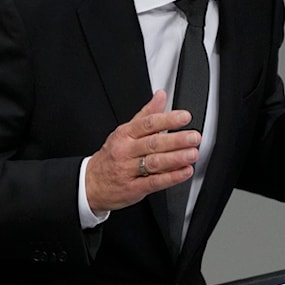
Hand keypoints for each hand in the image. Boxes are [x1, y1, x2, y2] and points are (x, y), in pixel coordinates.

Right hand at [85, 90, 200, 213]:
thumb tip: (161, 95)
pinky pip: (154, 182)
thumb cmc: (111, 156)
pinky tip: (184, 172)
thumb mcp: (125, 131)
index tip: (184, 117)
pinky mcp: (133, 188)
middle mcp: (126, 151)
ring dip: (176, 158)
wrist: (91, 184)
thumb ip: (146, 114)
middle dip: (176, 140)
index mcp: (125, 134)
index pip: (148, 124)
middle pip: (153, 143)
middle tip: (194, 137)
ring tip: (192, 154)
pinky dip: (171, 177)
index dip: (167, 120)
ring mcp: (128, 170)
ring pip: (154, 162)